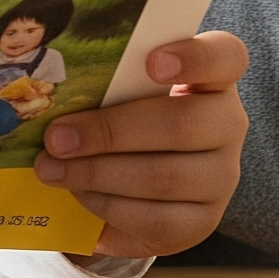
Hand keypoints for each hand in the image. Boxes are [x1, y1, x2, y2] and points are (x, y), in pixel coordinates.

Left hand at [33, 31, 248, 257]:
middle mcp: (227, 125)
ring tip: (52, 168)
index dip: (193, 57)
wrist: (149, 174)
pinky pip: (157, 219)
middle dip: (110, 131)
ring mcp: (221, 177)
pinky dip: (109, 206)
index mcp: (214, 77)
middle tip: (57, 136)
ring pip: (164, 177)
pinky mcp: (203, 221)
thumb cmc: (131, 108)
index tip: (152, 62)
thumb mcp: (126, 84)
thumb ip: (109, 75)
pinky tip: (78, 193)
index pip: (225, 56)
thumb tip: (51, 83)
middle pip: (181, 125)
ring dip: (98, 173)